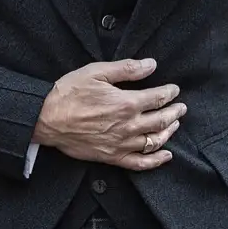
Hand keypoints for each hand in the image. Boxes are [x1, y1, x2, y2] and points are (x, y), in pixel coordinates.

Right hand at [32, 58, 184, 170]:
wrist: (46, 119)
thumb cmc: (68, 93)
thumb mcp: (96, 72)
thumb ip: (126, 69)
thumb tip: (151, 64)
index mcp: (126, 103)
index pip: (158, 98)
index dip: (170, 93)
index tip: (174, 89)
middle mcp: (128, 126)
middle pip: (161, 120)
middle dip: (175, 112)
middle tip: (181, 107)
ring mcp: (121, 144)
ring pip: (154, 141)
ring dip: (169, 132)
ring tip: (174, 125)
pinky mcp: (112, 157)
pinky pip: (139, 163)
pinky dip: (156, 161)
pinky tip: (166, 155)